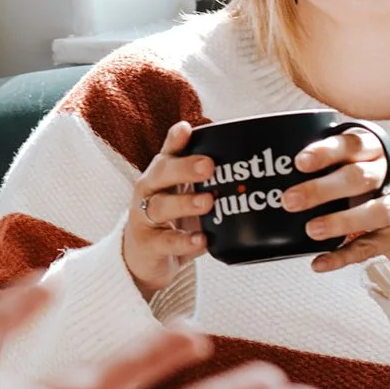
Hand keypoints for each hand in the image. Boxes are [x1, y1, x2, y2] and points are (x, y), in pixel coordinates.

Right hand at [122, 121, 215, 299]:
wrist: (143, 259)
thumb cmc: (171, 220)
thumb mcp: (185, 195)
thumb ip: (207, 182)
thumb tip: (246, 166)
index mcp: (161, 175)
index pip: (168, 153)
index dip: (175, 140)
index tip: (186, 129)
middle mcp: (149, 192)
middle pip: (161, 174)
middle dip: (184, 168)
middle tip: (208, 166)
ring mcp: (144, 218)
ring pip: (160, 207)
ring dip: (184, 203)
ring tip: (208, 202)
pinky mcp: (148, 246)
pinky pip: (166, 242)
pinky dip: (185, 241)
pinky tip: (202, 239)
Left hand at [281, 129, 389, 289]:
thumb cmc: (379, 189)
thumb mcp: (364, 167)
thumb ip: (332, 165)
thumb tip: (273, 169)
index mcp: (379, 150)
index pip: (354, 144)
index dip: (326, 151)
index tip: (299, 162)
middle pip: (360, 177)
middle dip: (323, 189)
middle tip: (290, 200)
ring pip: (376, 212)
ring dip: (342, 221)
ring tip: (312, 230)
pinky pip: (372, 247)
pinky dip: (344, 256)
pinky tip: (319, 262)